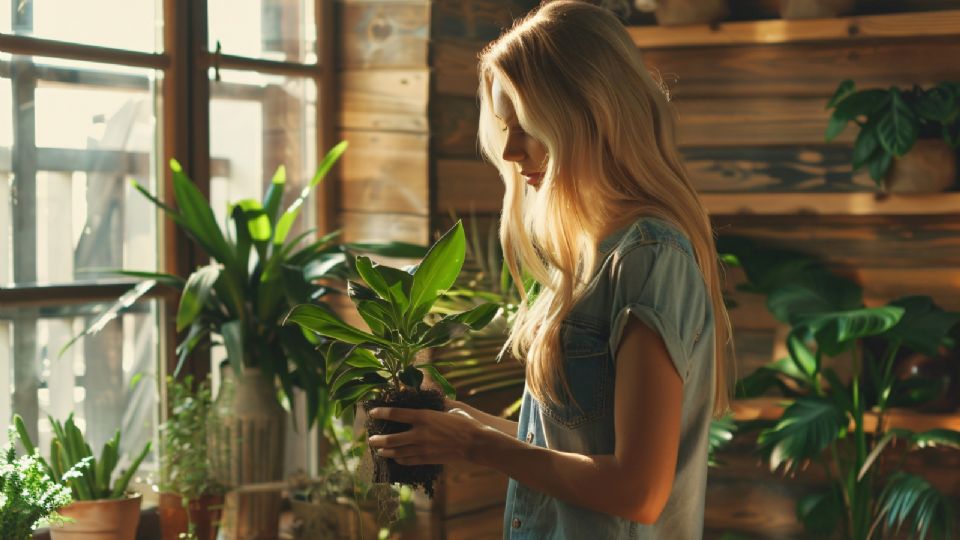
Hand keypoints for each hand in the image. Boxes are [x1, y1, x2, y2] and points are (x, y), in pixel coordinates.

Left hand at [366, 406, 485, 465]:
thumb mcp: (449, 408)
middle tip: (370, 439)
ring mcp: (423, 448)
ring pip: (398, 452)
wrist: (475, 443)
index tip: (372, 412)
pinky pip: (409, 460)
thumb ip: (436, 402)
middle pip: (392, 438)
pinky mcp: (428, 459)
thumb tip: (428, 392)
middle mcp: (420, 433)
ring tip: (379, 451)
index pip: (397, 414)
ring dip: (386, 452)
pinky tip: (396, 459)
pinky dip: (400, 460)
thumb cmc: (464, 422)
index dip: (382, 412)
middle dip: (378, 439)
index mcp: (424, 416)